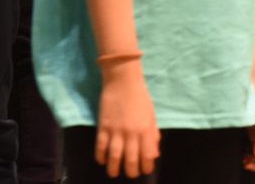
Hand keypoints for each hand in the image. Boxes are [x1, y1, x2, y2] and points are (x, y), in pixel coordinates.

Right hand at [95, 62, 158, 178]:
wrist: (123, 81)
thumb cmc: (140, 97)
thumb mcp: (151, 114)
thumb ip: (152, 133)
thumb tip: (154, 152)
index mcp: (146, 129)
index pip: (147, 154)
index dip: (146, 165)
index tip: (145, 171)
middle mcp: (132, 133)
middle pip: (131, 158)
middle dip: (131, 171)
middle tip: (130, 175)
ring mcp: (116, 130)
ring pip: (114, 156)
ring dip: (114, 168)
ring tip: (114, 173)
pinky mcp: (103, 127)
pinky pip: (101, 146)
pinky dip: (100, 156)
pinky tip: (102, 161)